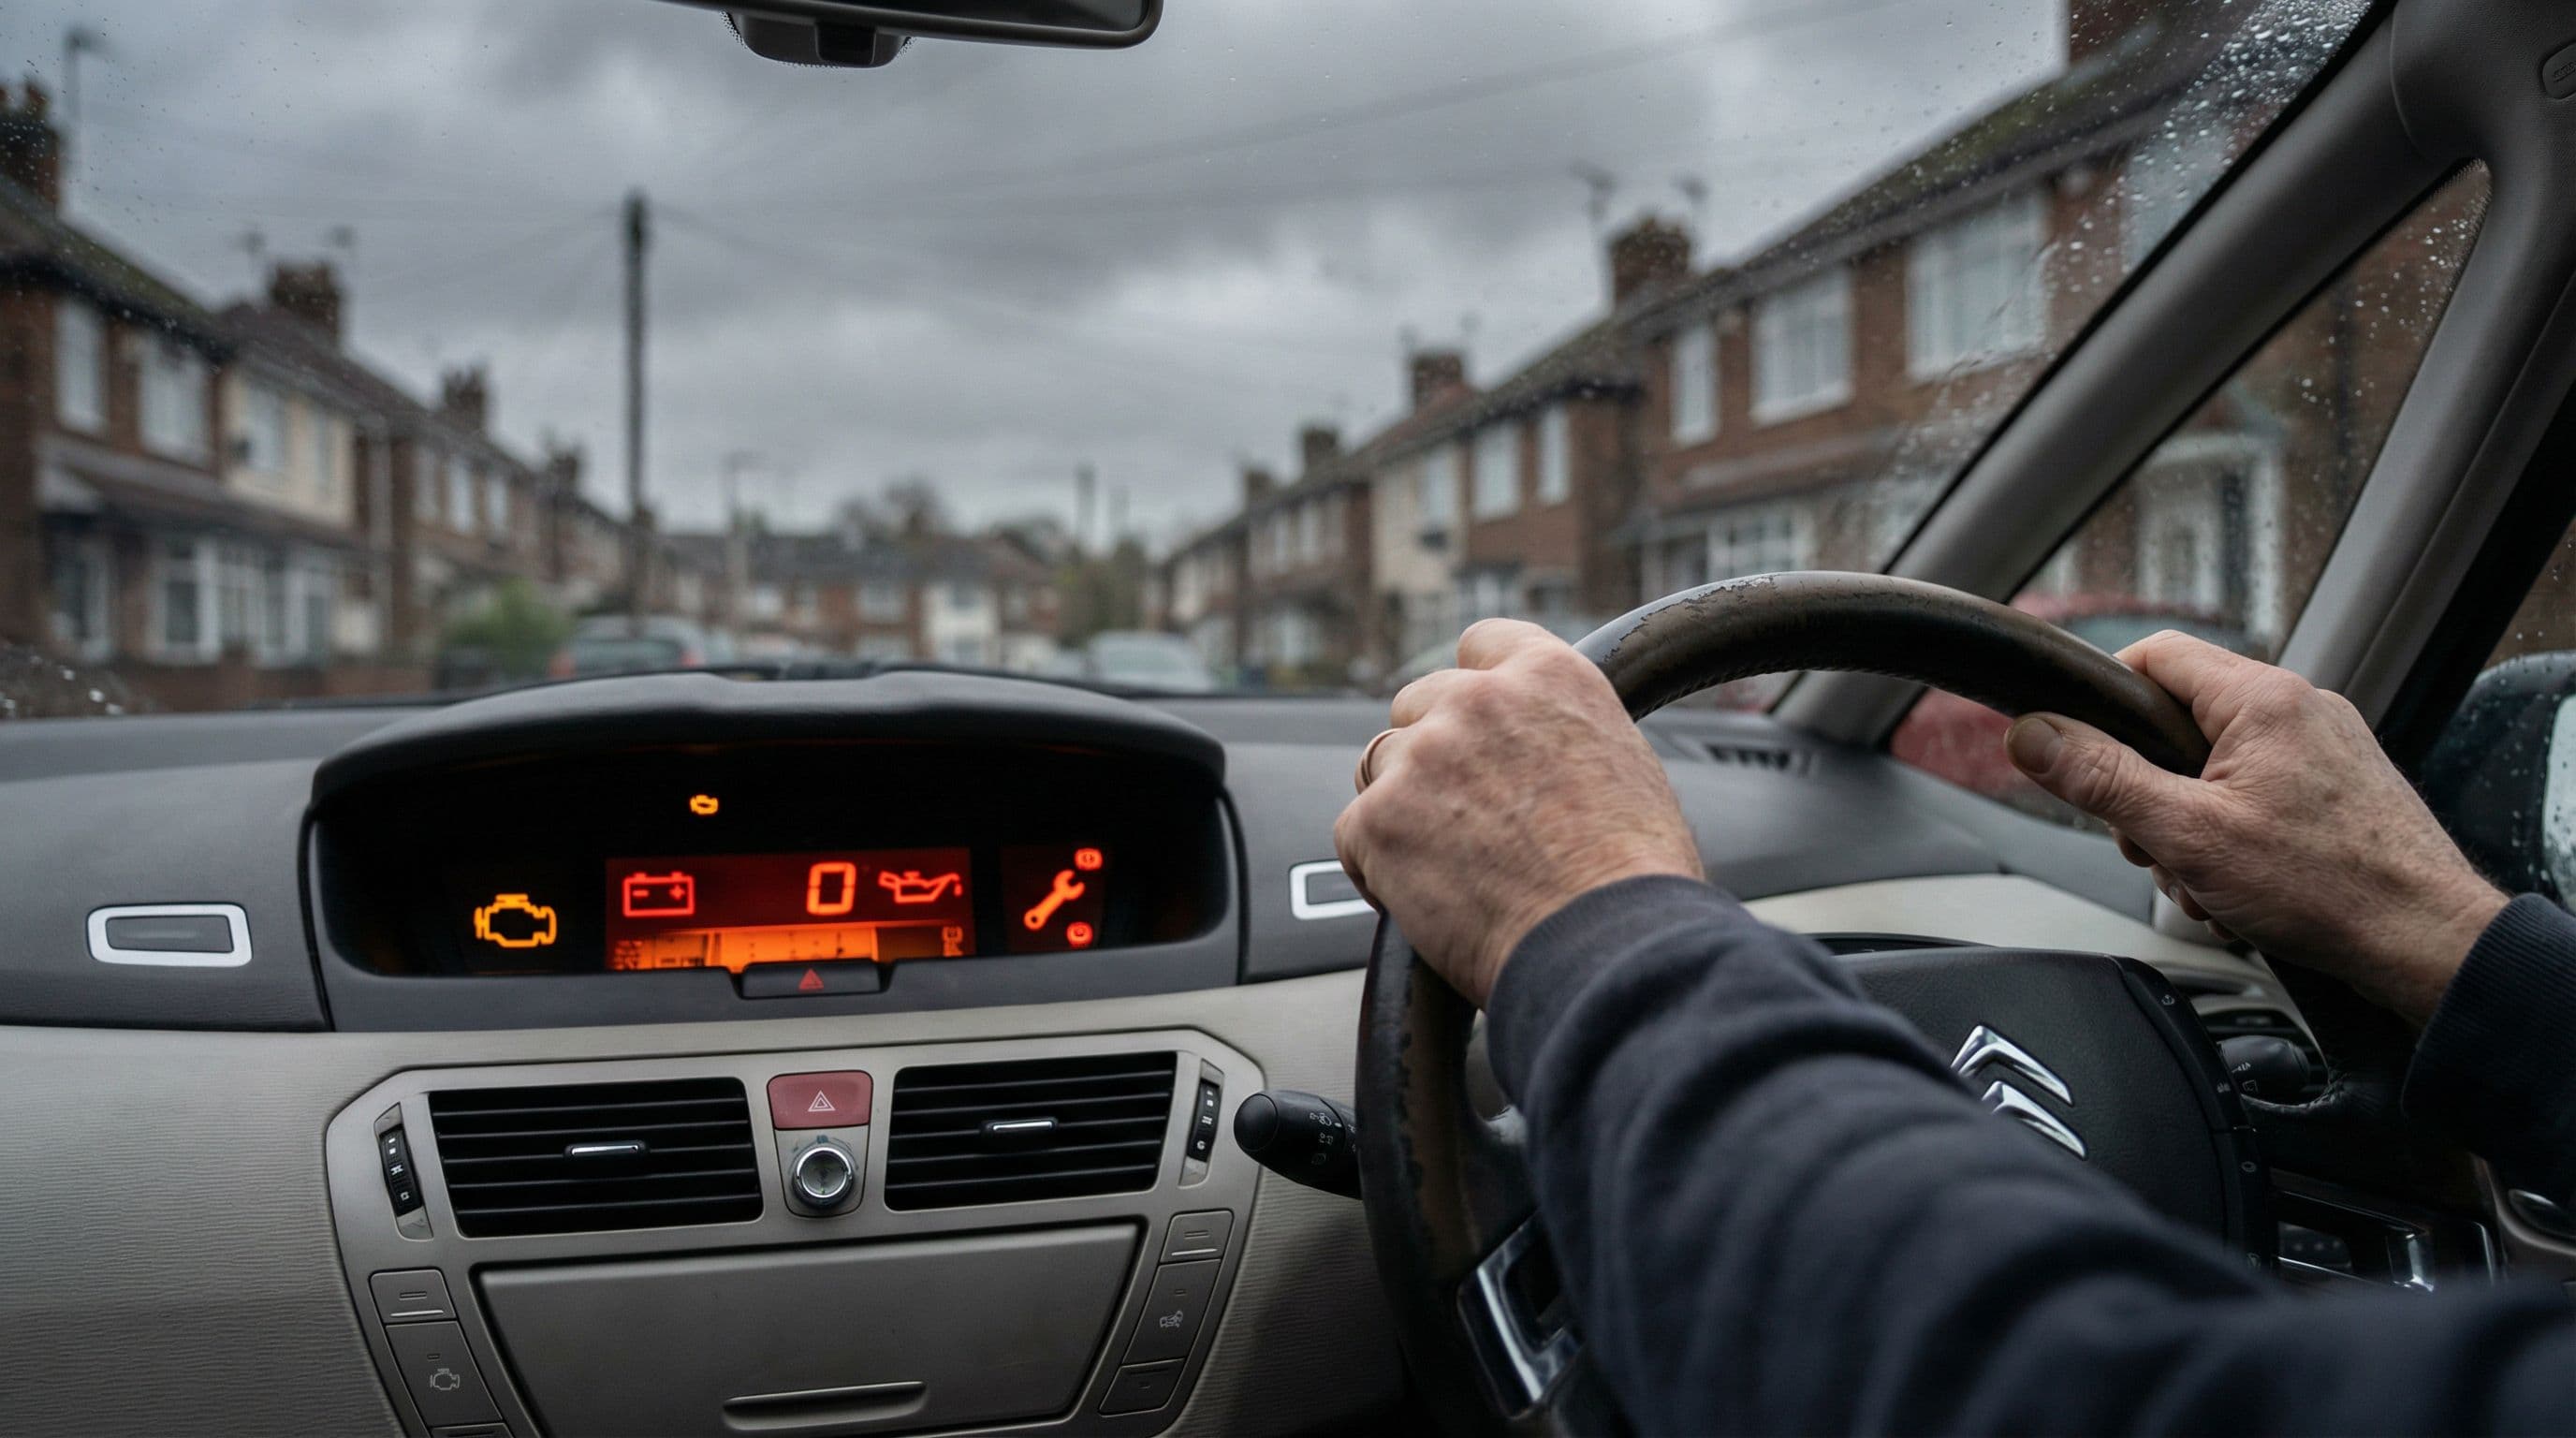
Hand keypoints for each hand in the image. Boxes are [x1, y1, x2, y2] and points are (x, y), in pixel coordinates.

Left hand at [1333, 619, 1701, 1005]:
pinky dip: (1376, 867)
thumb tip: (1536, 755)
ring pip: (1380, 766)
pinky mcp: (1380, 819)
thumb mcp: (1623, 767)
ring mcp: (1423, 757)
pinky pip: (1353, 832)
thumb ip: (1563, 735)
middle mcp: (1480, 701)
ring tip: (1450, 866)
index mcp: (1550, 676)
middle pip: (1418, 704)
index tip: (1476, 724)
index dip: (1475, 687)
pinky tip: (1422, 901)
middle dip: (1432, 752)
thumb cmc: (1634, 880)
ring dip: (1403, 806)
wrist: (1608, 947)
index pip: (1480, 644)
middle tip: (1463, 814)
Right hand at [2004, 631, 2505, 1024]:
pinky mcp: (2338, 786)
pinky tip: (2243, 888)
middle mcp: (2299, 708)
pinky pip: (2257, 795)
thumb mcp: (2187, 834)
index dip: (2104, 698)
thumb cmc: (2329, 888)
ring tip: (2209, 879)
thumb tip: (2032, 735)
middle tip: (2156, 844)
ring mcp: (2324, 747)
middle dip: (2149, 791)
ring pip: (2215, 768)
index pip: (2155, 655)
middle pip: (2178, 722)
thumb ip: (2101, 780)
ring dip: (2191, 827)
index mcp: (2261, 699)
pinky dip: (2234, 839)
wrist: (2426, 941)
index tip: (2080, 746)